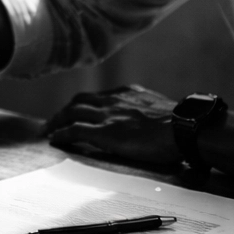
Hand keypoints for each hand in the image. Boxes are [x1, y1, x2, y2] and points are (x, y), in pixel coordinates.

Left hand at [43, 85, 185, 169]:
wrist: (184, 127)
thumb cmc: (180, 125)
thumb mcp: (160, 110)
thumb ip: (147, 111)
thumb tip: (150, 123)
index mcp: (127, 94)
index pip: (98, 97)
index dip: (84, 105)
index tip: (78, 112)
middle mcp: (113, 100)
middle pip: (79, 101)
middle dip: (65, 111)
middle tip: (55, 121)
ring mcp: (107, 115)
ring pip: (72, 112)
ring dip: (57, 121)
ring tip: (48, 130)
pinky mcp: (104, 132)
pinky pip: (74, 130)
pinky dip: (61, 134)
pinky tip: (54, 139)